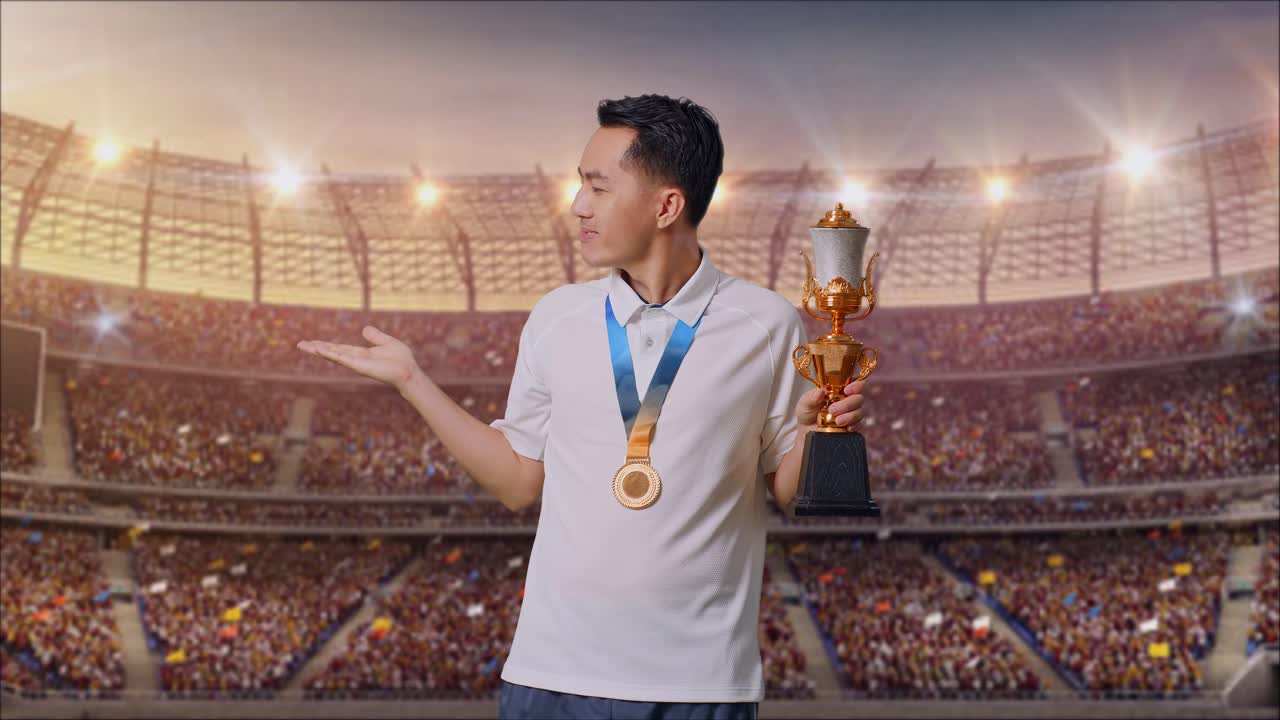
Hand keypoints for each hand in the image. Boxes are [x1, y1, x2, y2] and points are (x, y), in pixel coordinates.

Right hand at [297, 326, 421, 389]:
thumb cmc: (401, 359)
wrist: (408, 370)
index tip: (312, 343)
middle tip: (300, 344)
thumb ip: (375, 336)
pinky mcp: (359, 366)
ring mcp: (356, 363)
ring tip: (305, 346)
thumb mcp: (387, 342)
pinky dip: (331, 354)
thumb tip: (365, 329)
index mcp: (361, 354)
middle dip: (316, 348)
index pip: (339, 348)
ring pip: (334, 355)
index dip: (326, 345)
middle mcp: (356, 359)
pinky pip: (343, 358)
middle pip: (332, 352)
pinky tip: (320, 350)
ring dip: (319, 351)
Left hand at [795, 380, 865, 431]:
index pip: (855, 384)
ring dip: (850, 416)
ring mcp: (851, 414)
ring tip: (837, 421)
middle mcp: (847, 400)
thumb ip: (811, 397)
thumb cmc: (807, 412)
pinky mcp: (852, 426)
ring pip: (860, 412)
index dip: (856, 385)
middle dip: (847, 404)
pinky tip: (847, 428)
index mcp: (839, 390)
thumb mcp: (805, 403)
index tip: (847, 390)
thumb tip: (820, 392)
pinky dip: (854, 426)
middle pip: (858, 398)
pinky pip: (860, 425)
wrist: (806, 431)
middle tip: (833, 410)